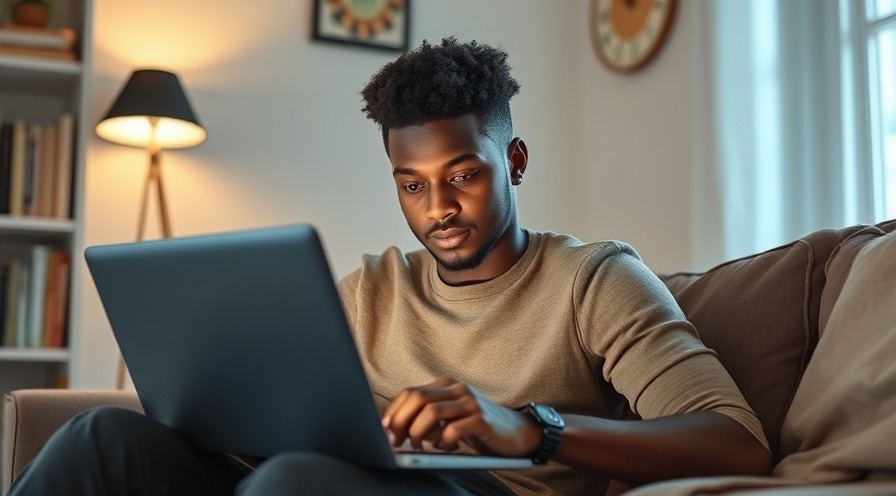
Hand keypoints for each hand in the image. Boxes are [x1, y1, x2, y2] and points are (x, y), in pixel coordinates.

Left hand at [381, 376, 542, 456]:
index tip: (384, 431)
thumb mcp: (448, 417)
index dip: (393, 412)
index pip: (409, 392)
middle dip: (400, 421)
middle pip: (417, 398)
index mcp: (446, 384)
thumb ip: (425, 415)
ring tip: (420, 446)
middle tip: (396, 441)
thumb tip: (390, 423)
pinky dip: (443, 443)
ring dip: (419, 433)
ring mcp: (471, 402)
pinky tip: (447, 447)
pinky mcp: (482, 420)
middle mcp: (458, 388)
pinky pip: (452, 430)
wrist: (517, 432)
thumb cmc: (476, 426)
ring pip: (431, 413)